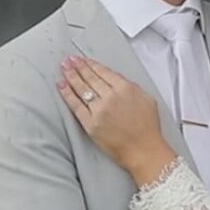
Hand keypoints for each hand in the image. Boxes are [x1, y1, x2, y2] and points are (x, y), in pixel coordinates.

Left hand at [57, 56, 175, 181]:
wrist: (143, 150)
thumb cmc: (148, 127)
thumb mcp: (146, 98)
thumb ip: (131, 86)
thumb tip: (117, 79)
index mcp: (125, 88)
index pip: (103, 71)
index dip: (91, 64)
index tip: (84, 59)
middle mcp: (111, 96)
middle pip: (90, 77)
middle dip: (78, 66)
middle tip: (69, 60)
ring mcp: (99, 110)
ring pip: (81, 88)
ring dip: (71, 76)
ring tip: (63, 68)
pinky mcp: (91, 124)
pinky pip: (76, 105)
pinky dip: (67, 94)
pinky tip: (62, 86)